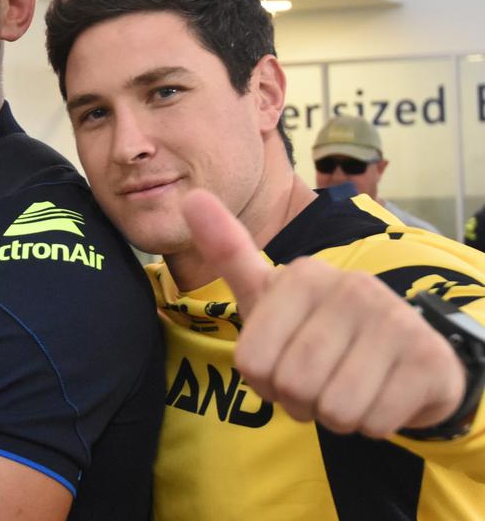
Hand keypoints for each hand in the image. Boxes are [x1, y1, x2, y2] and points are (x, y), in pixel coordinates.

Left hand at [182, 189, 465, 437]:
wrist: (402, 357)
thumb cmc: (317, 328)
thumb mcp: (268, 294)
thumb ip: (228, 252)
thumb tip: (192, 196)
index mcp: (303, 274)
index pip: (252, 363)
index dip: (263, 382)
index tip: (282, 363)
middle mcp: (351, 288)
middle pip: (291, 384)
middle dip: (298, 401)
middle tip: (317, 383)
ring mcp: (395, 320)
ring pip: (333, 407)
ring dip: (334, 415)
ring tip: (346, 388)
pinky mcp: (428, 359)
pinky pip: (373, 421)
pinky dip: (370, 424)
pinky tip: (379, 396)